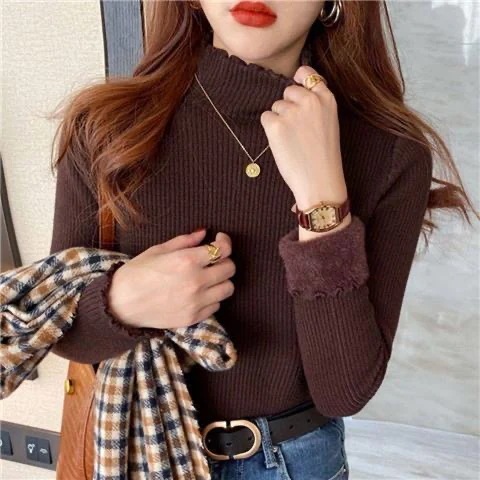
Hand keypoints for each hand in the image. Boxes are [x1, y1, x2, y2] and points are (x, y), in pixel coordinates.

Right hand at [107, 229, 235, 329]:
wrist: (120, 304)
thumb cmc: (136, 273)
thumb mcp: (158, 250)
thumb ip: (185, 241)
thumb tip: (203, 233)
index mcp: (187, 260)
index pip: (223, 250)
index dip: (225, 242)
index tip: (220, 240)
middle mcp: (196, 282)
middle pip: (230, 269)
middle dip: (224, 260)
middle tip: (214, 259)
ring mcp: (196, 302)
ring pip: (228, 289)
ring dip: (221, 280)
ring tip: (208, 277)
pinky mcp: (193, 318)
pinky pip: (216, 306)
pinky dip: (212, 298)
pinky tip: (199, 293)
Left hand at [260, 65, 347, 207]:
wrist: (320, 181)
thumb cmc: (323, 157)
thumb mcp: (328, 123)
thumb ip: (316, 105)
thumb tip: (292, 93)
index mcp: (327, 98)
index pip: (306, 74)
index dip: (299, 81)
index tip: (297, 91)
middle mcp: (310, 100)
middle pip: (287, 92)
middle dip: (288, 107)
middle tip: (298, 131)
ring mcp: (292, 112)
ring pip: (276, 107)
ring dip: (279, 121)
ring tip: (293, 141)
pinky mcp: (276, 125)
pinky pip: (266, 118)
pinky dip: (270, 131)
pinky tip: (283, 144)